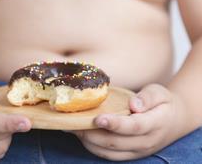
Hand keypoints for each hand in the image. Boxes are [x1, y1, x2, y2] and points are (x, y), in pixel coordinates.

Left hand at [72, 84, 186, 160]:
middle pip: (116, 142)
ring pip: (110, 152)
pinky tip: (83, 136)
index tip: (97, 118)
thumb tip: (134, 105)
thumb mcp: (160, 93)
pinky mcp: (131, 154)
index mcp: (155, 124)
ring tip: (73, 129)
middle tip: (73, 123)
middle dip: (92, 134)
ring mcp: (138, 151)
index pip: (133, 127)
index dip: (115, 124)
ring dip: (90, 142)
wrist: (175, 121)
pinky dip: (95, 148)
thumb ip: (148, 97)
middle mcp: (146, 142)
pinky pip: (111, 156)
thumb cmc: (163, 103)